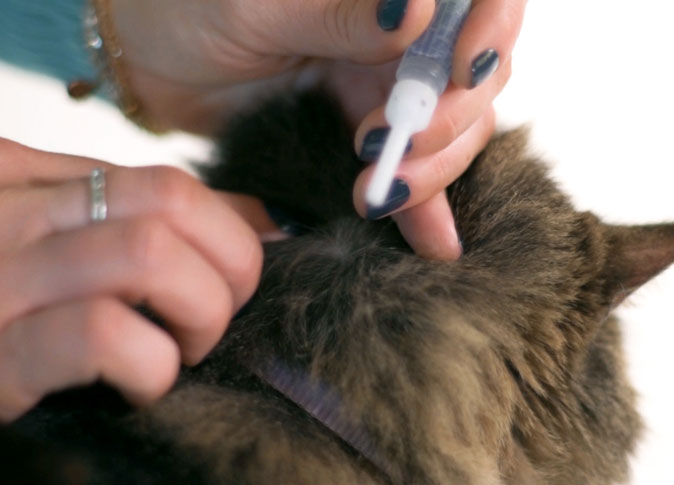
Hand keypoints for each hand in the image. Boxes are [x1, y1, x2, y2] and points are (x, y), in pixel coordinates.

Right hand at [0, 139, 264, 421]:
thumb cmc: (0, 319)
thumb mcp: (53, 249)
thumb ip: (138, 223)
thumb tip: (264, 220)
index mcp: (21, 180)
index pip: (167, 183)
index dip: (228, 239)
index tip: (229, 287)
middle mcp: (2, 212)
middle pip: (171, 202)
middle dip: (229, 269)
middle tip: (210, 324)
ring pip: (148, 253)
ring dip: (199, 315)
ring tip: (178, 355)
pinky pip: (101, 334)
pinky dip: (151, 364)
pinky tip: (141, 388)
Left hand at [112, 0, 525, 259]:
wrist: (151, 59)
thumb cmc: (190, 6)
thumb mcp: (262, 4)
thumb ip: (341, 13)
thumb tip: (418, 14)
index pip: (484, 0)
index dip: (492, 31)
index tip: (462, 71)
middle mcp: (406, 37)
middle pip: (477, 80)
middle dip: (448, 121)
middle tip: (388, 149)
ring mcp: (389, 89)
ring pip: (455, 133)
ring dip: (434, 170)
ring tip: (378, 193)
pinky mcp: (370, 138)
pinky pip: (415, 173)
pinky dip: (426, 209)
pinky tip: (433, 241)